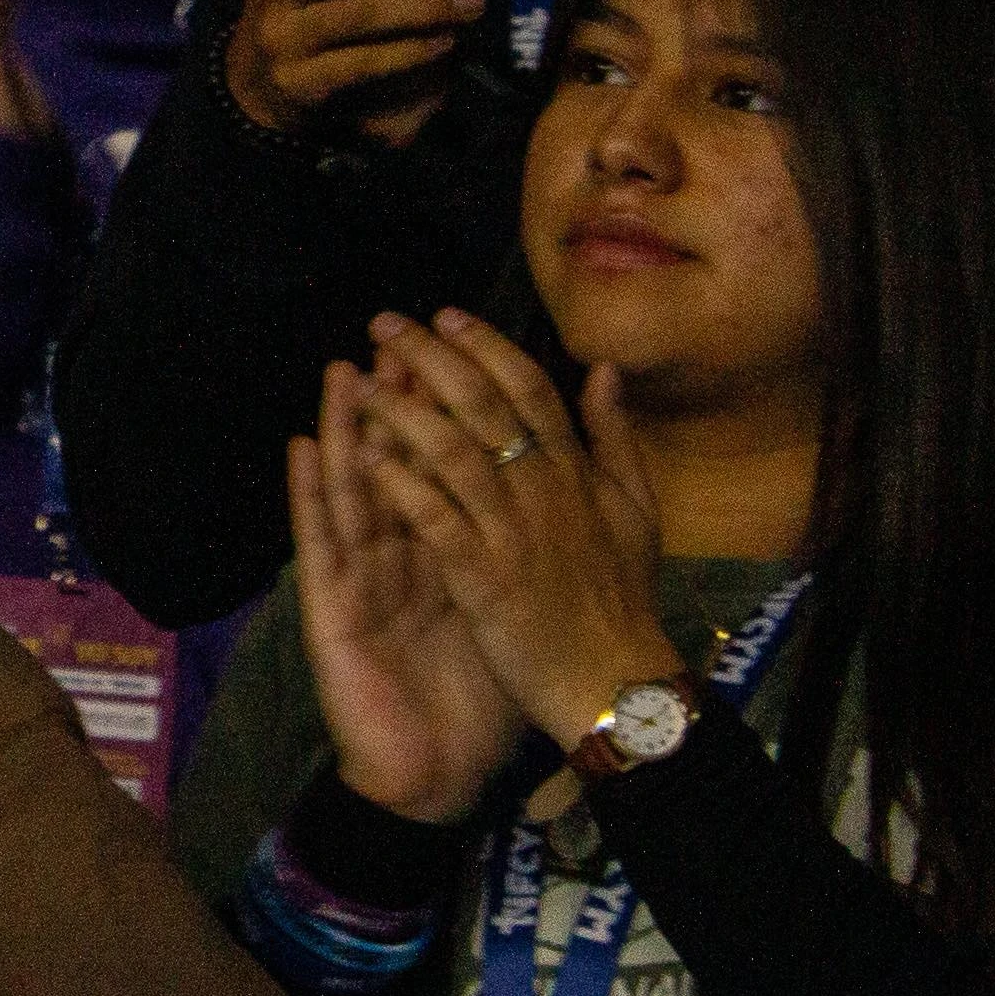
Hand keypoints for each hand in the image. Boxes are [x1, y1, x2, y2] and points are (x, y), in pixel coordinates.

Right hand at [288, 356, 525, 826]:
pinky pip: (322, 545)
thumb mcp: (516, 609)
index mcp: (444, 553)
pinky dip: (312, 496)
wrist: (441, 774)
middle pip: (394, 467)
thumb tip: (564, 489)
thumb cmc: (480, 697)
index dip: (446, 410)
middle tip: (393, 337)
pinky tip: (306, 450)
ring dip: (345, 430)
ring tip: (342, 370)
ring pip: (354, 492)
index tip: (452, 348)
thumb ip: (531, 544)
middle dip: (394, 402)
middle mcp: (397, 556)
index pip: (443, 468)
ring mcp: (360, 580)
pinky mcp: (333, 611)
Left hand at [350, 311, 692, 755]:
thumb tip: (603, 369)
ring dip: (401, 411)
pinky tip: (365, 457)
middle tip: (384, 324)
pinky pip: (435, 517)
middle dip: (430, 357)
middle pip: (483, 405)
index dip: (486, 346)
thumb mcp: (635, 511)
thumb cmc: (621, 599)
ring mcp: (513, 532)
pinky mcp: (484, 576)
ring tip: (359, 382)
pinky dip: (401, 483)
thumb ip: (615, 437)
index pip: (530, 389)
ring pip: (451, 452)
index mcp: (577, 473)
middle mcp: (545, 491)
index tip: (446, 314)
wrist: (615, 682)